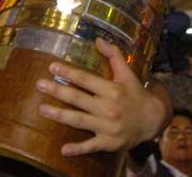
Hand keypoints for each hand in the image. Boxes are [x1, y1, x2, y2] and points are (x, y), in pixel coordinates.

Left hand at [35, 38, 166, 155]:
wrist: (152, 120)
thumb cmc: (136, 94)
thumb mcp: (127, 73)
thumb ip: (114, 55)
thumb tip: (98, 39)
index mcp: (112, 90)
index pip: (86, 79)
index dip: (68, 72)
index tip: (52, 67)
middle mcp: (109, 108)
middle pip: (78, 99)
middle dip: (57, 91)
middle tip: (39, 84)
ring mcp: (107, 127)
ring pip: (79, 120)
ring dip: (59, 115)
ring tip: (42, 109)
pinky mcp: (108, 143)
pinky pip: (91, 146)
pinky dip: (78, 149)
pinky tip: (63, 150)